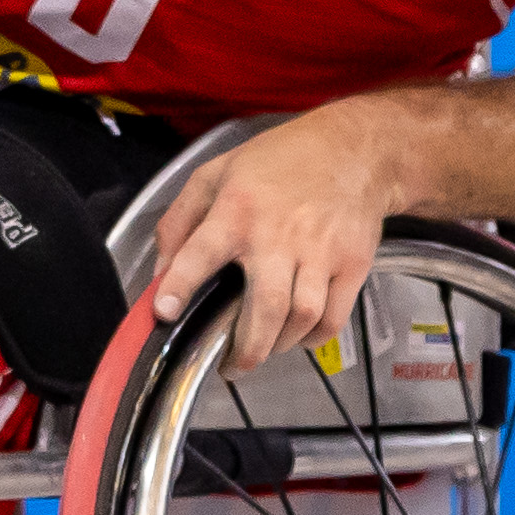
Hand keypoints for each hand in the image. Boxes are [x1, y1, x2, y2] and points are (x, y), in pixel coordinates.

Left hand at [143, 111, 397, 370]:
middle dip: (245, 348)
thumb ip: (180, 220)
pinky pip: (332, 318)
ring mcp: (320, 251)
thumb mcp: (216, 173)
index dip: (179, 287)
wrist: (353, 150)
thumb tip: (160, 271)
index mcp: (238, 209)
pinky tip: (296, 336)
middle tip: (232, 365)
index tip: (165, 314)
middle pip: (263, 307)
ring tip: (261, 350)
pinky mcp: (352, 263)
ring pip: (301, 317)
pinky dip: (312, 338)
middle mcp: (279, 234)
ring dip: (277, 345)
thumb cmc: (280, 161)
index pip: (201, 254)